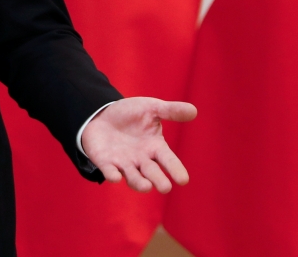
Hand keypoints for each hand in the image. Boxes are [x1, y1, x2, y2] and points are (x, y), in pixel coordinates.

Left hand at [81, 97, 196, 192]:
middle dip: (158, 180)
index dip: (176, 169)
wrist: (103, 114)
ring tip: (146, 187)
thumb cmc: (131, 114)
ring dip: (138, 183)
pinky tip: (114, 177)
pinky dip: (112, 174)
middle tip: (165, 187)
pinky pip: (109, 170)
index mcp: (155, 147)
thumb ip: (170, 111)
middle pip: (152, 173)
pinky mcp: (106, 162)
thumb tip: (194, 110)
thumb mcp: (151, 108)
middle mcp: (141, 160)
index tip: (183, 180)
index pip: (169, 161)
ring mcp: (124, 163)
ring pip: (133, 177)